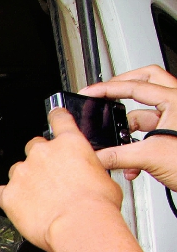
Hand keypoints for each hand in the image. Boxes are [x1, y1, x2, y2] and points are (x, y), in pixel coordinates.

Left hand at [0, 108, 122, 251]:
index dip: (55, 116)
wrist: (80, 225)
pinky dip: (7, 198)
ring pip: (17, 170)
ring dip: (25, 179)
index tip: (53, 115)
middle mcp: (43, 153)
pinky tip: (18, 205)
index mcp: (70, 144)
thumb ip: (89, 167)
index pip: (59, 119)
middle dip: (40, 160)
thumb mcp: (104, 177)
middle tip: (49, 177)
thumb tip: (88, 173)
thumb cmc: (96, 205)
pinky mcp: (9, 194)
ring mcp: (23, 172)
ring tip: (37, 197)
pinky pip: (0, 193)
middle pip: (33, 147)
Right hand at [82, 65, 176, 186]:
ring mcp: (175, 119)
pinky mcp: (173, 134)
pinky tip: (131, 162)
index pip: (135, 86)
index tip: (91, 92)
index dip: (108, 89)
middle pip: (147, 81)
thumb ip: (117, 156)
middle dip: (123, 87)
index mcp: (175, 101)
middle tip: (106, 93)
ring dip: (128, 129)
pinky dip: (136, 145)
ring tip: (117, 141)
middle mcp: (176, 105)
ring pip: (145, 113)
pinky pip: (148, 132)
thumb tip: (95, 156)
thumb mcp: (151, 157)